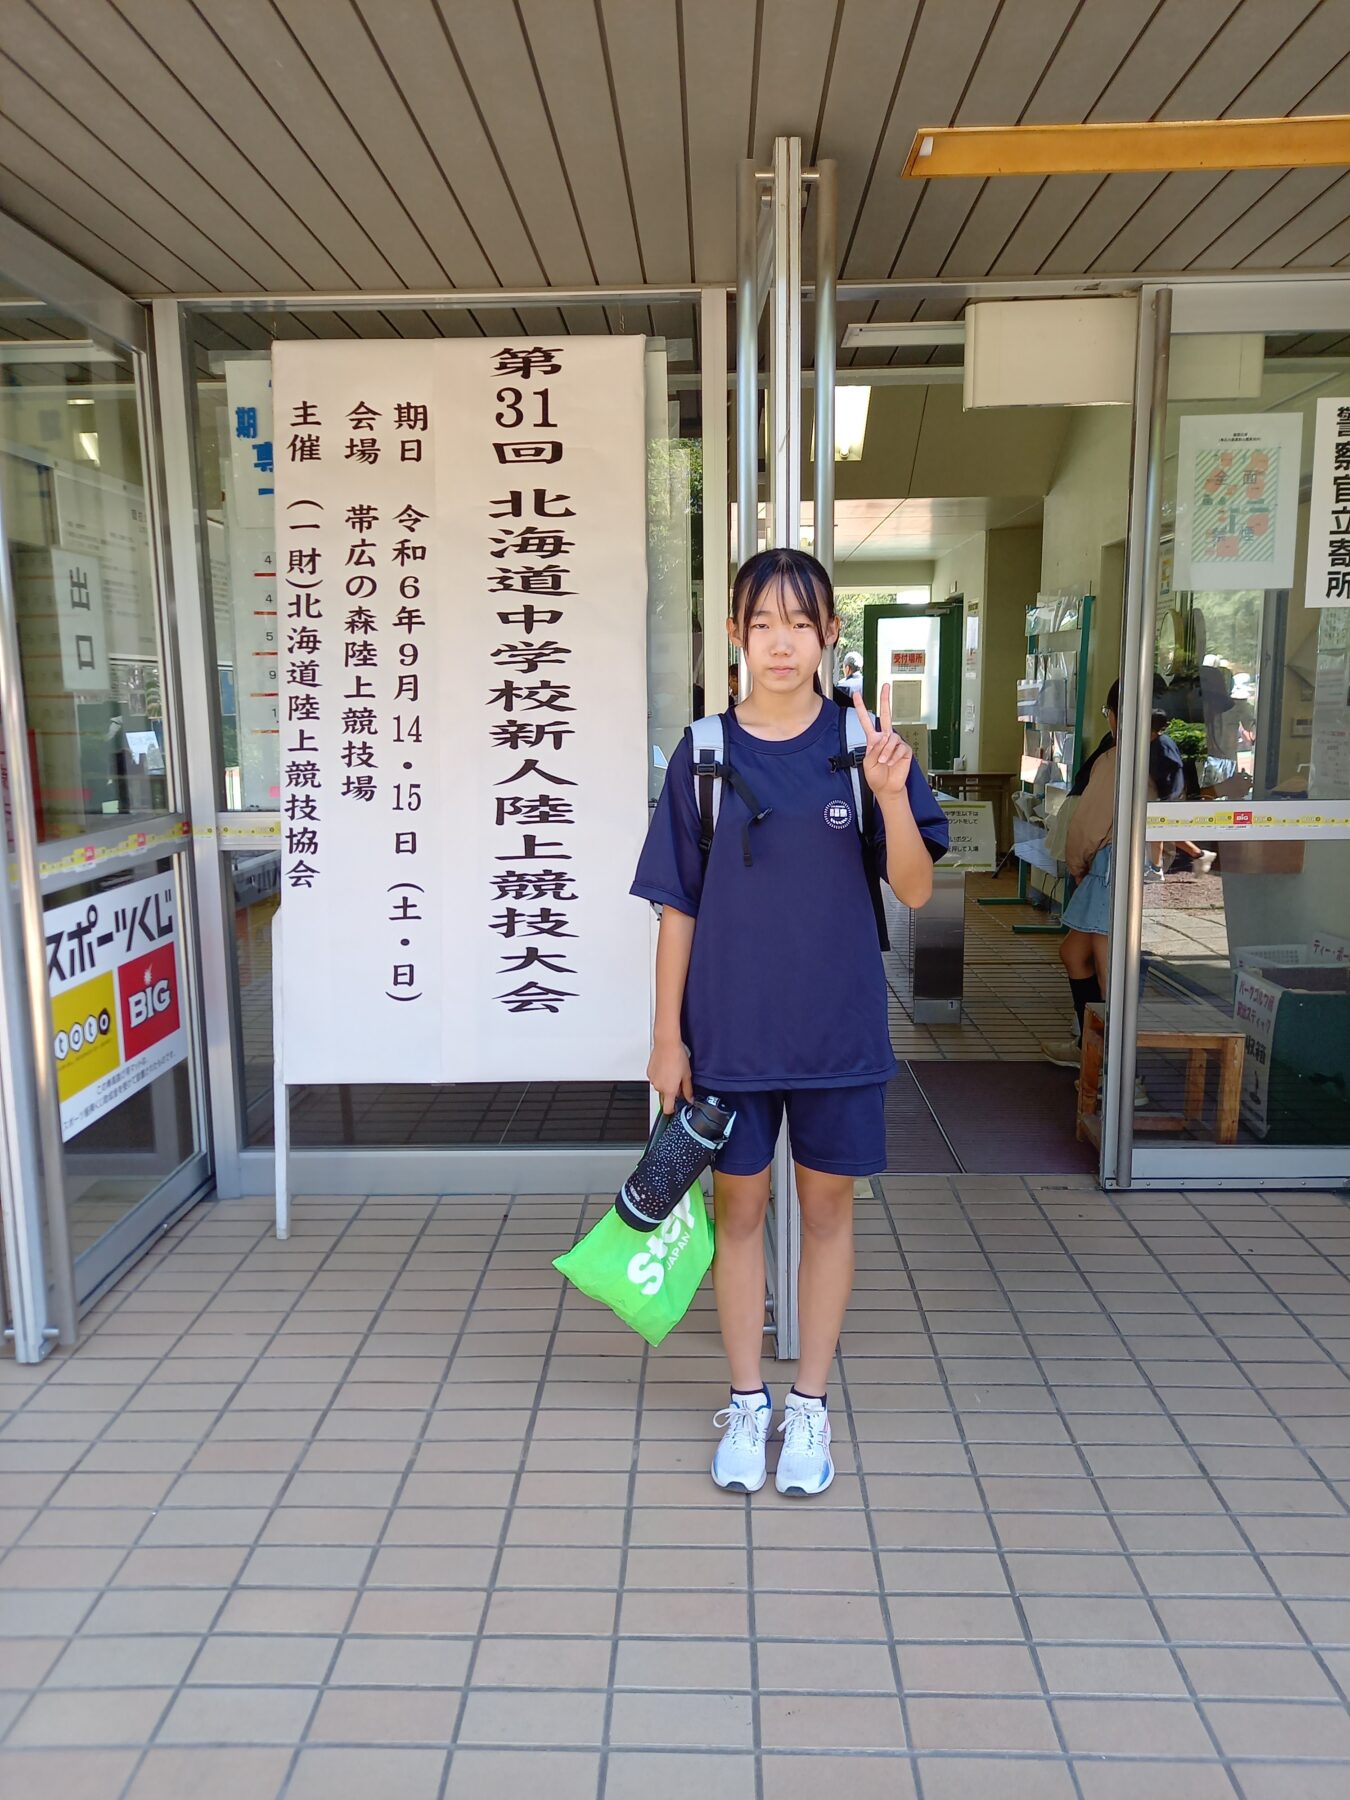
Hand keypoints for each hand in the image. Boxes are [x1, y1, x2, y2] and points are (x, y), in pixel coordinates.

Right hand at [647, 1039, 693, 1115]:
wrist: (666, 1044)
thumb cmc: (677, 1057)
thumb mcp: (687, 1075)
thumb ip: (688, 1090)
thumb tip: (690, 1099)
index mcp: (669, 1090)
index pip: (667, 1109)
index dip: (672, 1109)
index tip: (676, 1106)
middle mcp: (659, 1087)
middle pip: (665, 1095)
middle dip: (672, 1090)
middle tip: (679, 1079)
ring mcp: (653, 1079)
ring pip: (660, 1086)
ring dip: (666, 1082)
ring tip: (672, 1070)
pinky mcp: (649, 1072)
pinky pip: (656, 1078)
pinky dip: (660, 1075)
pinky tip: (666, 1067)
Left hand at [852, 683, 912, 799]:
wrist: (887, 787)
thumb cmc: (876, 776)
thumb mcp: (868, 762)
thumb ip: (874, 749)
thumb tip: (883, 739)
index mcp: (873, 740)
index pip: (866, 721)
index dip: (861, 708)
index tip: (857, 695)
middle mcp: (885, 738)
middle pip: (885, 715)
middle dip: (885, 700)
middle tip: (885, 686)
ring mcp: (895, 743)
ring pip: (891, 738)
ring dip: (886, 751)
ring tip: (884, 761)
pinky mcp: (905, 749)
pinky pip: (899, 748)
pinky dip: (894, 756)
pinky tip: (892, 762)